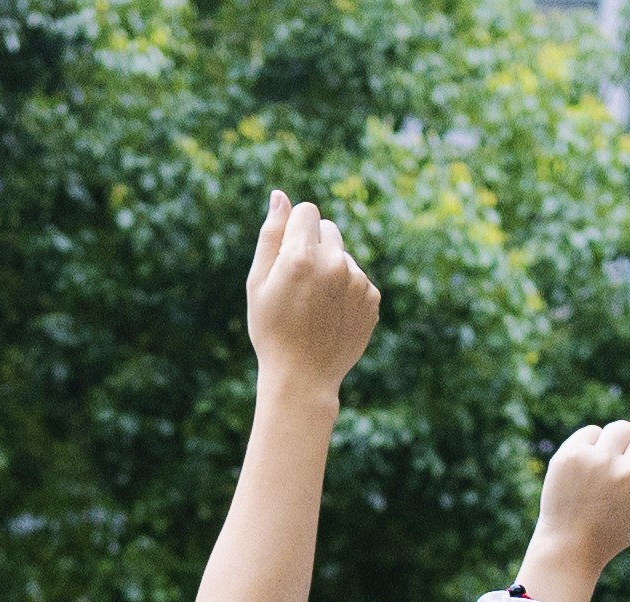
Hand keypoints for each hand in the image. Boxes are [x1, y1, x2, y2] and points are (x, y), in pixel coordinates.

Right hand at [245, 191, 378, 394]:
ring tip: (314, 305)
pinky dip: (345, 291)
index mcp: (301, 257)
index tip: (288, 255)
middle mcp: (334, 264)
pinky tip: (330, 316)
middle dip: (314, 245)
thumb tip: (280, 195)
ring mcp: (357, 282)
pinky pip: (358, 278)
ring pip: (343, 255)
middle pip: (328, 228)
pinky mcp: (372, 298)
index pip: (306, 211)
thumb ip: (270, 235)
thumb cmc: (271, 330)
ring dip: (330, 270)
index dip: (294, 230)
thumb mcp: (258, 282)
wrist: (303, 378)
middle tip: (299, 282)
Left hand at [517, 421, 629, 601]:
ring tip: (603, 476)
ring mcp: (601, 462)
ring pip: (622, 428)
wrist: (571, 544)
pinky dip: (590, 448)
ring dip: (614, 446)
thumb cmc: (617, 525)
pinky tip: (584, 473)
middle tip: (620, 486)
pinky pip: (593, 431)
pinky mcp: (574, 455)